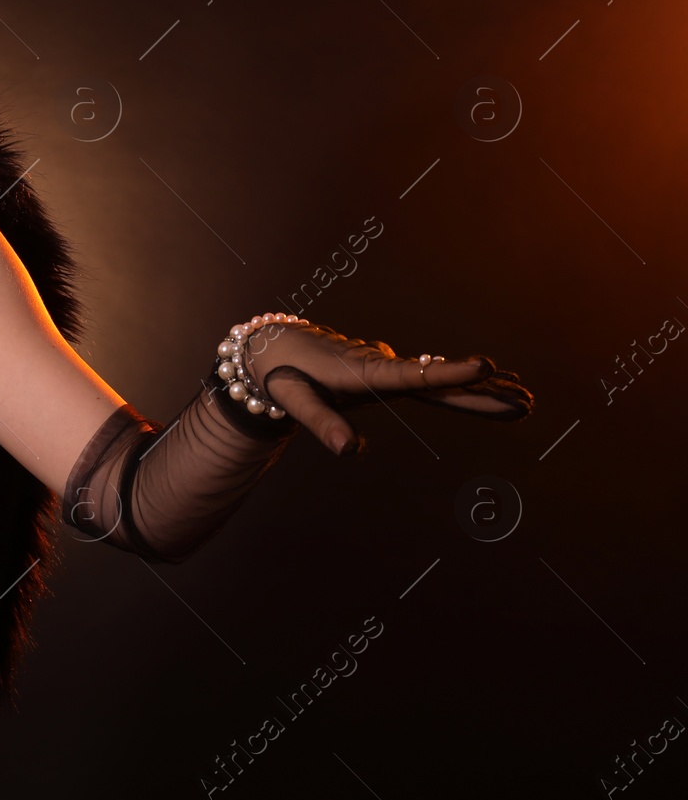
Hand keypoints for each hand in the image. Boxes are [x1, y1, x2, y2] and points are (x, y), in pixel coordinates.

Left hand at [236, 318, 534, 455]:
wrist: (274, 347)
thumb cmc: (282, 375)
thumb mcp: (294, 400)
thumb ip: (322, 425)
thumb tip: (350, 451)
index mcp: (364, 372)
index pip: (412, 375)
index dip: (448, 373)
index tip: (484, 366)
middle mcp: (383, 366)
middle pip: (439, 382)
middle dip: (482, 392)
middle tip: (525, 402)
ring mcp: (389, 369)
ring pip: (441, 380)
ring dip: (482, 390)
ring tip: (525, 399)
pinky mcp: (389, 375)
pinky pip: (431, 381)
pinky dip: (463, 385)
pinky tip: (492, 389)